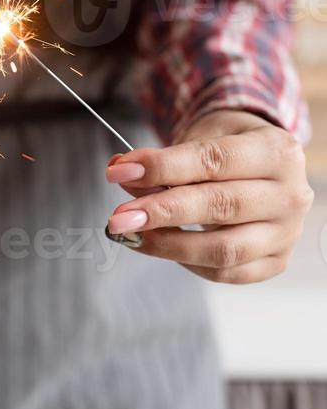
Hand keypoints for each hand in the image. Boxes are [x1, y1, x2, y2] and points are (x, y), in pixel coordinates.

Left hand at [106, 110, 313, 283]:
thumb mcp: (202, 135)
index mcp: (277, 150)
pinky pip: (226, 273)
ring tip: (130, 234)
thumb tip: (123, 174)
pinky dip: (188, 262)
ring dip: (168, 243)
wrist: (261, 162)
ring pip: (223, 249)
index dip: (163, 167)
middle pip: (220, 206)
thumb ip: (167, 158)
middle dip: (161, 211)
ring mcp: (287, 233)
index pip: (214, 161)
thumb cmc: (228, 145)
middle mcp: (290, 194)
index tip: (119, 172)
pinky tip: (160, 244)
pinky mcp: (276, 262)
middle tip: (118, 217)